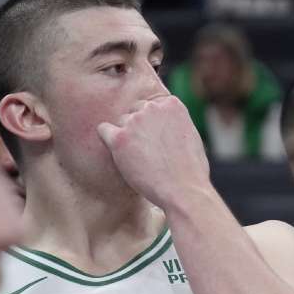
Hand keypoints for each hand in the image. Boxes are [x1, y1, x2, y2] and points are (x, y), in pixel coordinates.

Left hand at [97, 94, 210, 209]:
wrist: (184, 189)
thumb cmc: (190, 169)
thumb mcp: (189, 134)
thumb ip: (173, 122)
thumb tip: (159, 123)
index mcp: (171, 104)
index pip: (151, 105)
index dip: (153, 123)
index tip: (157, 138)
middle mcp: (152, 107)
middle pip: (134, 111)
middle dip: (139, 128)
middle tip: (148, 151)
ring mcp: (135, 121)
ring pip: (121, 122)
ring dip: (127, 138)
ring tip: (141, 159)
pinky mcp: (120, 138)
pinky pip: (103, 130)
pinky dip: (108, 141)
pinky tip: (119, 154)